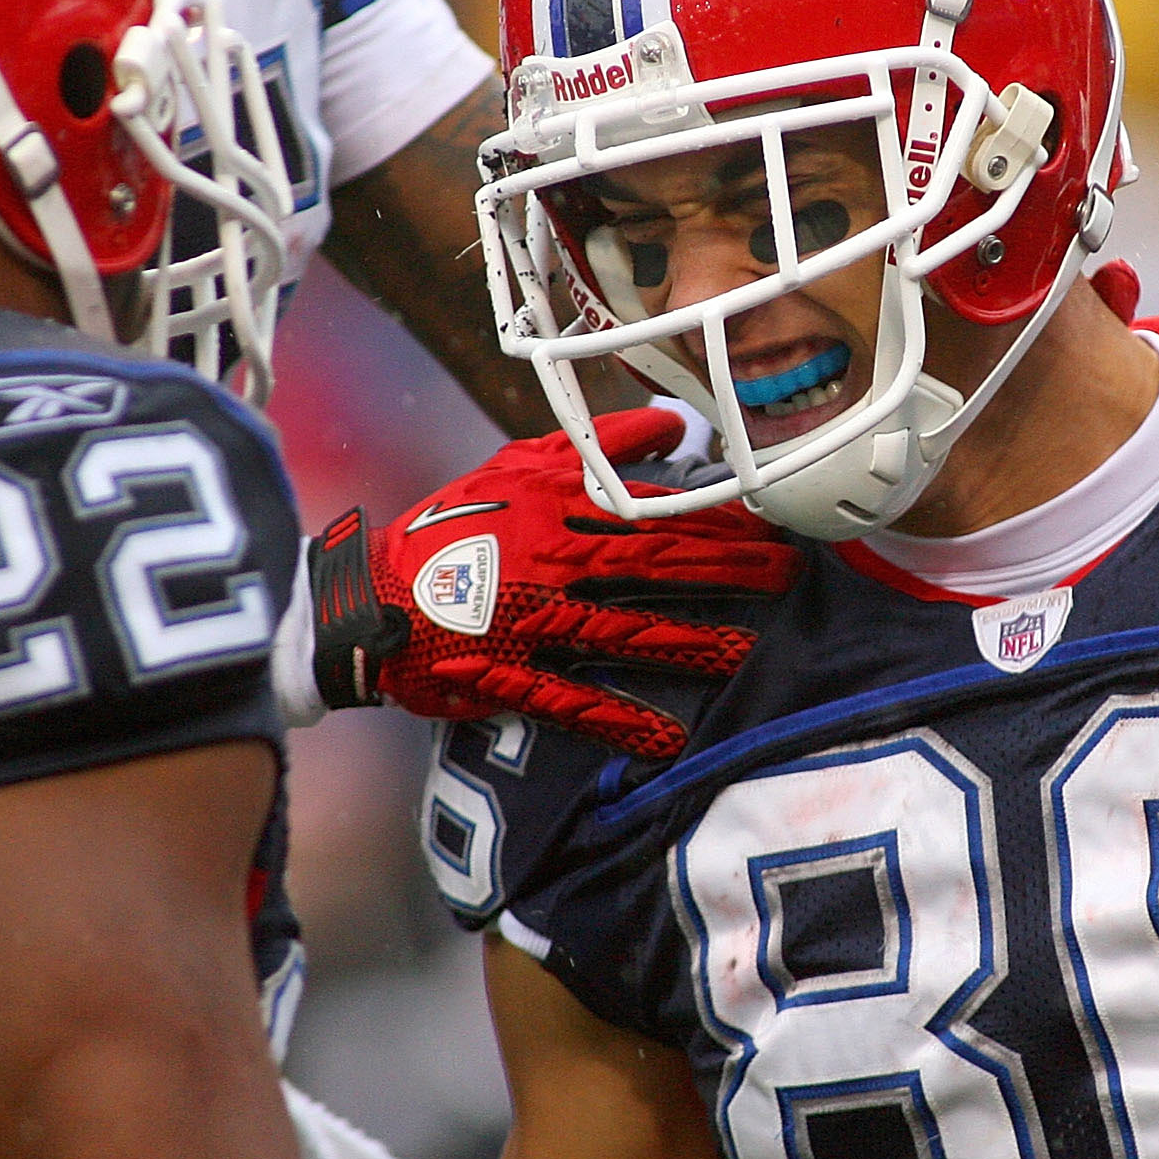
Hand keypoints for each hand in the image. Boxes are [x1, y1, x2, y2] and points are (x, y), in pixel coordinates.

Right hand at [305, 409, 800, 758]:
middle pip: (652, 565)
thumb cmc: (450, 529)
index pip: (649, 509)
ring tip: (743, 652)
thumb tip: (671, 423)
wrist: (372, 601)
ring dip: (686, 643)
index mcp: (553, 510)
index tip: (768, 519)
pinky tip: (666, 735)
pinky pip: (571, 700)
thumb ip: (594, 445)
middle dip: (724, 570)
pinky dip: (618, 719)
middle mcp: (549, 564)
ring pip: (622, 630)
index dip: (713, 516)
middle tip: (786, 575)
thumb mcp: (515, 468)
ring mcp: (530, 623)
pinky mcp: (509, 675)